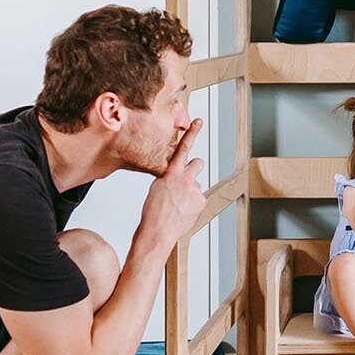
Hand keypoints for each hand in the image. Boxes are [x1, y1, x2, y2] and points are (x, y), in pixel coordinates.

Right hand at [139, 117, 205, 250]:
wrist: (157, 232)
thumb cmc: (153, 212)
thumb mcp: (155, 187)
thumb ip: (167, 177)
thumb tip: (174, 175)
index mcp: (171, 173)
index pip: (183, 148)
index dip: (192, 133)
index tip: (198, 122)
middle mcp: (185, 179)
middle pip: (198, 164)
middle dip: (194, 169)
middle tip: (186, 180)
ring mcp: (195, 190)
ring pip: (197, 184)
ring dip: (191, 190)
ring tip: (179, 203)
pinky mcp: (201, 201)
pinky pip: (199, 198)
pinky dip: (193, 204)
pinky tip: (183, 211)